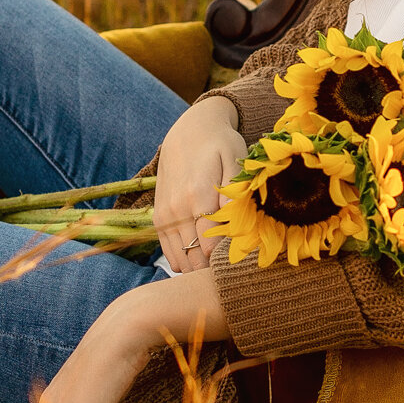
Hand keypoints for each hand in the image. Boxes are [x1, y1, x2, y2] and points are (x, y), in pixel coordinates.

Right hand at [152, 96, 244, 272]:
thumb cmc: (220, 145)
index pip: (211, 248)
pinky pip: (168, 251)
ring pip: (180, 259)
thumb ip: (234, 193)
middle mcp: (177, 210)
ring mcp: (165, 215)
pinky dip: (184, 261)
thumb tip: (234, 224)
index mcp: (198, 197)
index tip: (244, 263)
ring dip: (198, 269)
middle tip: (235, 271)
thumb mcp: (234, 160)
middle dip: (214, 271)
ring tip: (220, 267)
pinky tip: (201, 259)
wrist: (189, 131)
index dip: (228, 262)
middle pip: (195, 259)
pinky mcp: (158, 217)